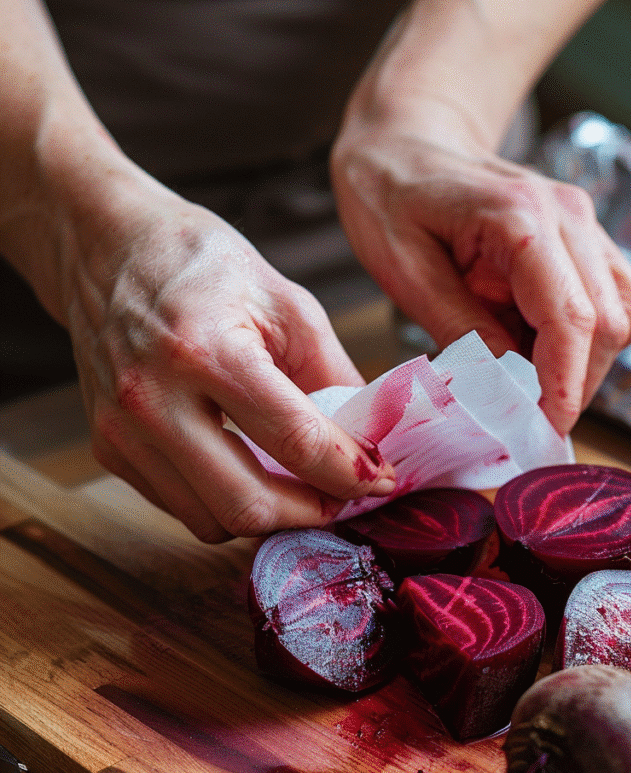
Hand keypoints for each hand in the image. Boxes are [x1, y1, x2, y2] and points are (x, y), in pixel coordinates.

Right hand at [62, 190, 394, 541]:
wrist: (111, 250)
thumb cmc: (202, 266)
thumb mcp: (288, 304)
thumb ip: (333, 376)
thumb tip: (370, 442)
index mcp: (206, 350)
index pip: (294, 440)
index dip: (349, 472)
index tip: (380, 480)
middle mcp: (153, 398)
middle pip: (247, 504)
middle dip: (310, 513)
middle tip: (342, 498)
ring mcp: (122, 429)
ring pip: (211, 521)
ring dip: (267, 515)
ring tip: (298, 485)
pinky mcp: (108, 447)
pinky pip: (180, 507)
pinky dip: (223, 502)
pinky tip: (248, 469)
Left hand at [331, 120, 630, 436]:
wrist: (406, 142)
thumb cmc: (392, 197)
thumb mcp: (404, 270)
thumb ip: (459, 327)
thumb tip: (507, 389)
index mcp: (521, 217)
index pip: (572, 318)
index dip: (565, 386)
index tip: (544, 431)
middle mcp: (569, 217)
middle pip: (611, 324)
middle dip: (574, 384)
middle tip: (525, 419)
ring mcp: (585, 226)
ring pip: (626, 317)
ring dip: (585, 364)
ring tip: (525, 378)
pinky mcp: (586, 241)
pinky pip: (617, 303)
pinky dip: (586, 341)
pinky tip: (535, 345)